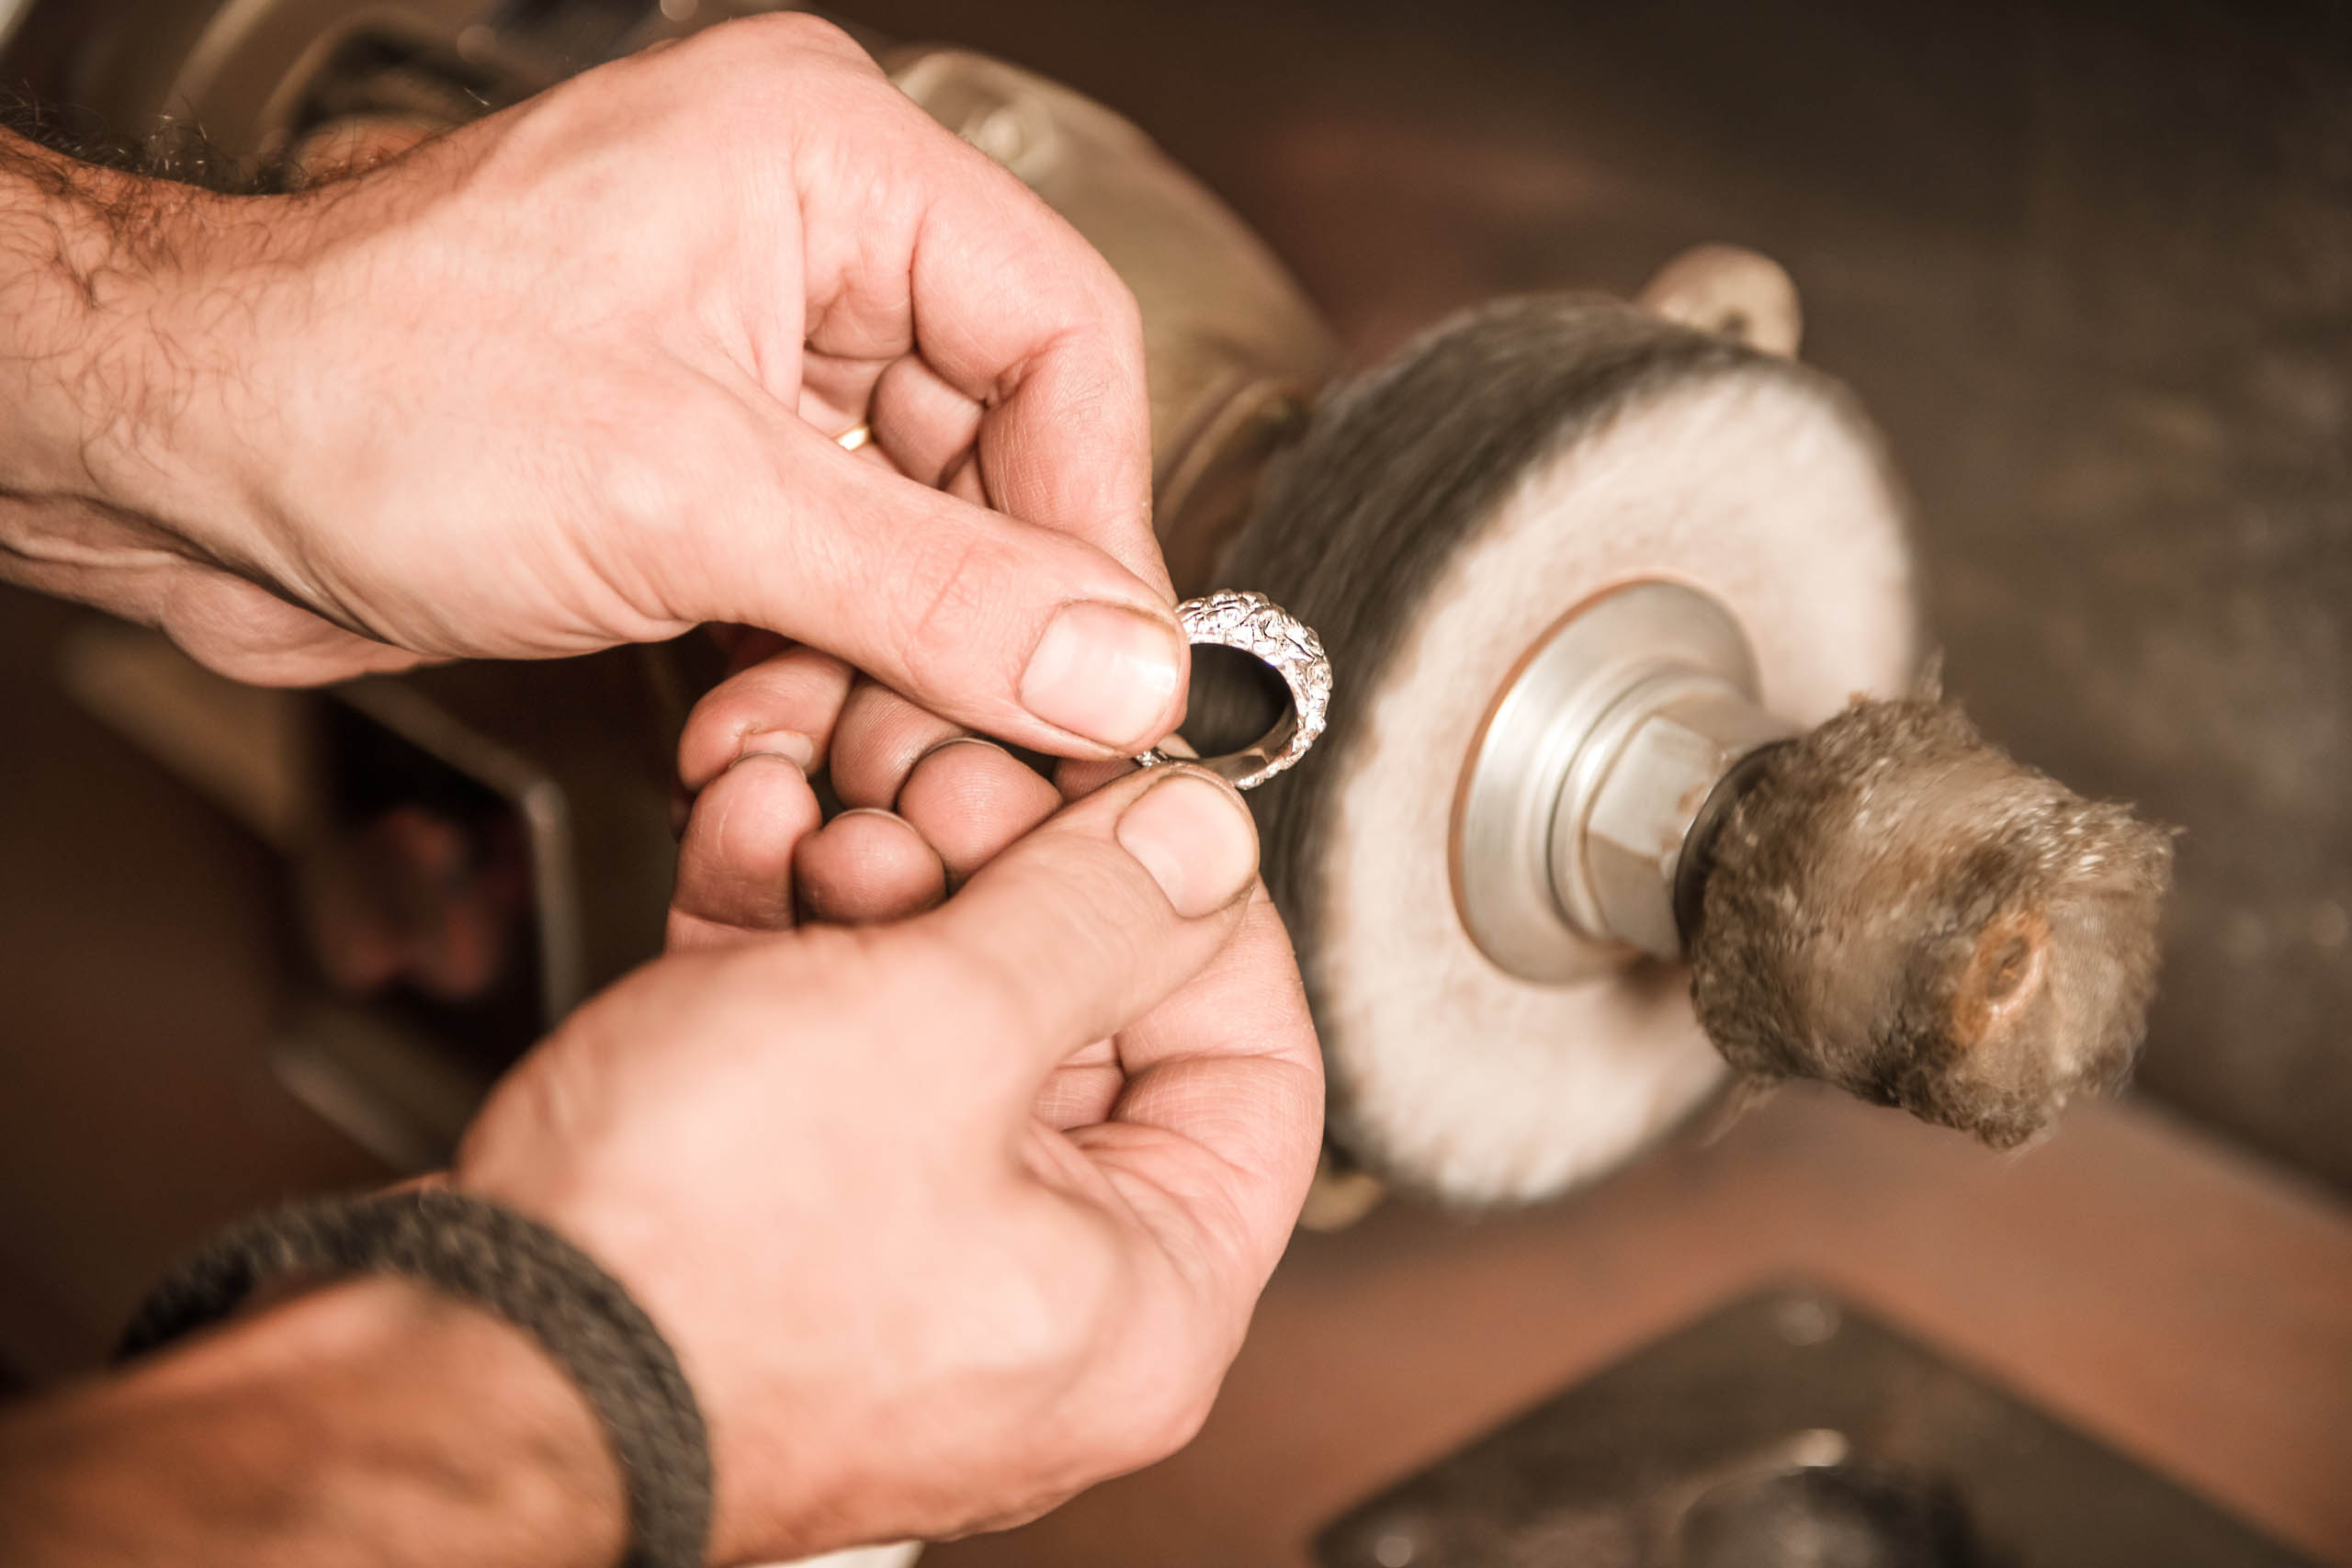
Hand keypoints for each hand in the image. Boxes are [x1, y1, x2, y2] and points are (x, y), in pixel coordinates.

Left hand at [0, 14, 1183, 757]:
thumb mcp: (688, 501)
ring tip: (846, 749)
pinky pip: (834, 567)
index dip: (1098, 515)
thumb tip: (1117, 663)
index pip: (1062, 334)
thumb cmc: (359, 389)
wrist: (173, 463)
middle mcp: (804, 241)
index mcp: (825, 162)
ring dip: (892, 661)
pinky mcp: (702, 452)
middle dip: (980, 614)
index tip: (1112, 661)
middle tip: (991, 739)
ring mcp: (750, 350)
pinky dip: (819, 662)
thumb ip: (933, 591)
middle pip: (997, 447)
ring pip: (919, 528)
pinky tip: (767, 728)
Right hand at [456, 759, 1322, 1561]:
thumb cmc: (691, 1270)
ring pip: (947, 1015)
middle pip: (1093, 1024)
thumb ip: (1096, 916)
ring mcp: (904, 1251)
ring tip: (830, 812)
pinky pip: (832, 1046)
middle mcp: (1039, 1292)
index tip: (1130, 798)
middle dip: (1009, 869)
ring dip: (889, 880)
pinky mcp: (782, 1212)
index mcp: (1144, 1298)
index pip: (1254, 1063)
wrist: (451, 1362)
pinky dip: (798, 936)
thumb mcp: (939, 1034)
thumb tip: (1201, 842)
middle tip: (946, 780)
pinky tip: (758, 834)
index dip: (1197, 905)